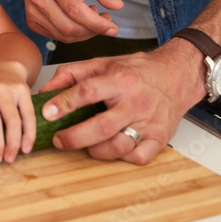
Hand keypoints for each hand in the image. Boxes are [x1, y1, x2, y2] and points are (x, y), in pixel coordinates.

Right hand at [16, 0, 123, 41]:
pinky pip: (57, 36)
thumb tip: (116, 5)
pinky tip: (78, 21)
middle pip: (69, 27)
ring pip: (63, 35)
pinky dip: (73, 34)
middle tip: (105, 21)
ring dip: (84, 33)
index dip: (96, 23)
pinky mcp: (32, 21)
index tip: (113, 28)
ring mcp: (32, 10)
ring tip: (93, 18)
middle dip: (92, 30)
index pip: (75, 10)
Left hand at [40, 45, 200, 164]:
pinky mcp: (159, 138)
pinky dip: (121, 158)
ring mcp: (149, 122)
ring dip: (96, 150)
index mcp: (120, 79)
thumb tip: (45, 92)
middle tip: (59, 139)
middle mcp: (135, 102)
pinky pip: (138, 157)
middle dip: (75, 137)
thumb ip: (71, 74)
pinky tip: (112, 149)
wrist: (175, 76)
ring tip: (85, 145)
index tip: (47, 112)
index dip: (64, 103)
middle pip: (102, 126)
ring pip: (119, 146)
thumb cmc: (136, 71)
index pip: (88, 91)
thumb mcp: (102, 63)